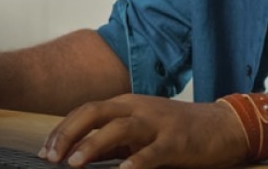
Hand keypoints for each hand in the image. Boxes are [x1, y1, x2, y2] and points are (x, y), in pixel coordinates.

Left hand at [40, 94, 247, 168]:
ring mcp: (158, 123)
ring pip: (119, 129)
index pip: (86, 111)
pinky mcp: (176, 141)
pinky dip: (136, 161)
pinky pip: (153, 152)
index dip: (62, 130)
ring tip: (75, 163)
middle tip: (51, 156)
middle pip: (95, 113)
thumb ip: (113, 140)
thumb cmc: (178, 131)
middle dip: (69, 134)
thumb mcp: (141, 131)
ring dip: (93, 145)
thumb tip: (77, 154)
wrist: (223, 126)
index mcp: (127, 105)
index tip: (44, 151)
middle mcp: (138, 109)